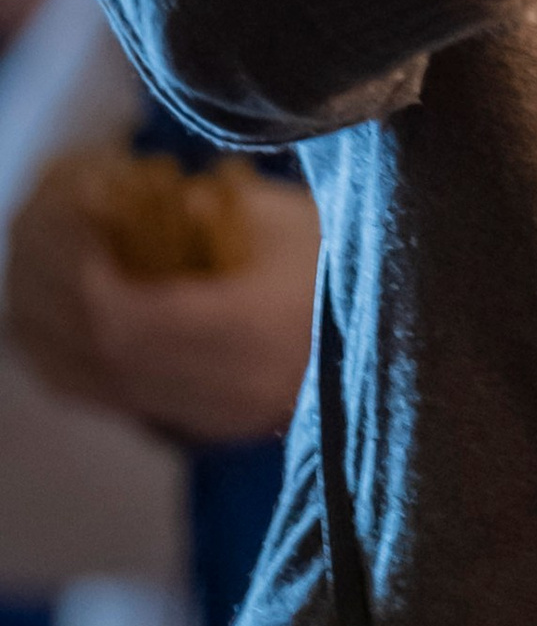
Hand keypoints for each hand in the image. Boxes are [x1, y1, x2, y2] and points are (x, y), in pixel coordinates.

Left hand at [5, 156, 320, 443]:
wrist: (405, 349)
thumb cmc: (350, 266)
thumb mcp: (289, 218)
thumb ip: (208, 209)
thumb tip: (127, 199)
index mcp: (253, 332)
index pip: (129, 321)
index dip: (84, 271)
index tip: (80, 217)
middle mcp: (225, 388)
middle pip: (98, 352)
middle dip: (52, 287)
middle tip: (47, 227)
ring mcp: (212, 417)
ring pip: (89, 383)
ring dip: (47, 323)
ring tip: (41, 264)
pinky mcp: (203, 426)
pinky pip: (105, 399)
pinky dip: (62, 358)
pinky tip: (51, 316)